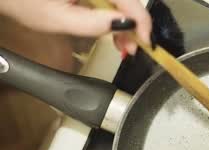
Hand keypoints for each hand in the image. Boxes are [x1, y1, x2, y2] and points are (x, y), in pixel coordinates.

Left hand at [0, 0, 151, 53]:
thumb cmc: (25, 3)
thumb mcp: (58, 20)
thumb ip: (94, 24)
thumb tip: (126, 26)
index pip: (130, 0)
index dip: (142, 23)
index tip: (146, 44)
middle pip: (128, 0)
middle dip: (134, 25)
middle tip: (130, 49)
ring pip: (122, 0)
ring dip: (126, 21)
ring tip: (122, 44)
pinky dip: (115, 13)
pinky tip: (113, 29)